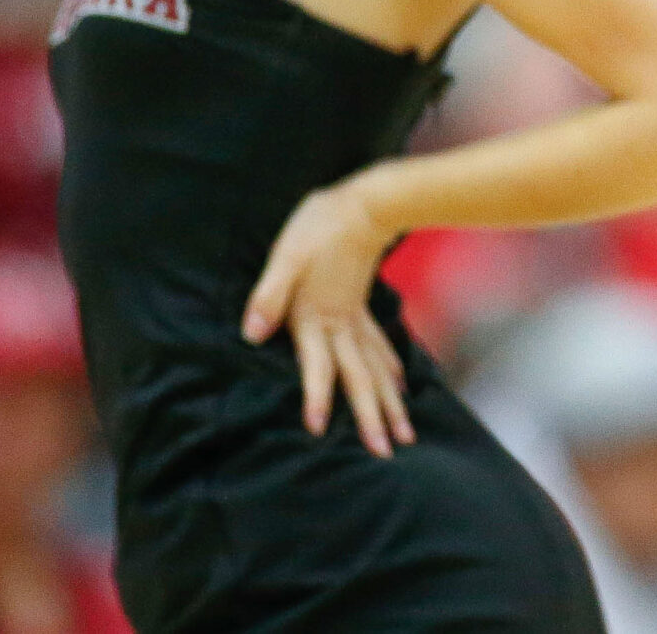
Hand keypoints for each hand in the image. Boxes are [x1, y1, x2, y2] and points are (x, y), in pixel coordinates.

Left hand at [243, 179, 413, 457]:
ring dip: (389, 402)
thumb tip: (251, 334)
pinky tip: (402, 383)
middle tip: (386, 452)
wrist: (367, 203)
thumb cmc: (320, 228)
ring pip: (377, 368)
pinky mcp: (363, 307)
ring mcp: (358, 317)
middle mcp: (342, 324)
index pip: (318, 365)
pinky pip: (382, 347)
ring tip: (405, 433)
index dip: (317, 396)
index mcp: (318, 316)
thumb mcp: (284, 257)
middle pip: (359, 378)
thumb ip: (268, 296)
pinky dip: (393, 369)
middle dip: (372, 417)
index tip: (319, 431)